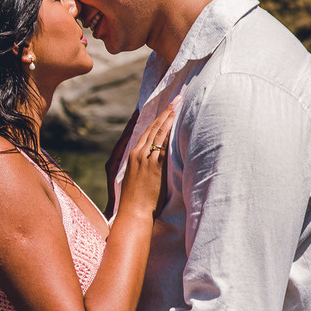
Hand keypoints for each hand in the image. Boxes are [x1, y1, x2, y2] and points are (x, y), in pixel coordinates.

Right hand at [118, 96, 179, 217]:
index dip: (156, 118)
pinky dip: (169, 132)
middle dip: (165, 112)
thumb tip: (156, 161)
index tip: (165, 107)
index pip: (145, 132)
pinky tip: (177, 122)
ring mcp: (145, 160)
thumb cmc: (136, 201)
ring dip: (169, 117)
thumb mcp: (136, 179)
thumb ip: (144, 167)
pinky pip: (163, 145)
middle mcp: (137, 155)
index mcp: (131, 156)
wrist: (134, 212)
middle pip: (153, 128)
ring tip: (179, 105)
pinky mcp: (154, 167)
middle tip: (177, 99)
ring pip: (158, 133)